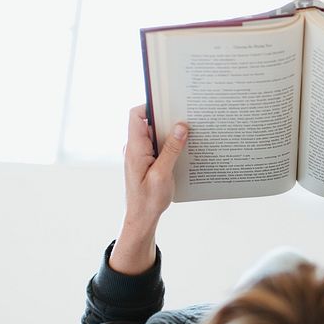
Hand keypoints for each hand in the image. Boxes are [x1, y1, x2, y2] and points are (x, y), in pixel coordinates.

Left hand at [111, 104, 187, 274]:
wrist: (141, 219)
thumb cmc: (148, 200)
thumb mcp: (163, 174)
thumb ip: (171, 149)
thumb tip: (181, 127)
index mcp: (134, 148)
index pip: (136, 115)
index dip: (150, 106)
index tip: (169, 104)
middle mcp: (134, 148)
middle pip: (149, 122)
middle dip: (167, 119)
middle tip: (186, 118)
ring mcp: (139, 155)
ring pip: (155, 135)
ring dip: (170, 134)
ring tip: (188, 135)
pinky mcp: (146, 162)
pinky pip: (157, 146)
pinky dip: (170, 145)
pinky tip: (183, 151)